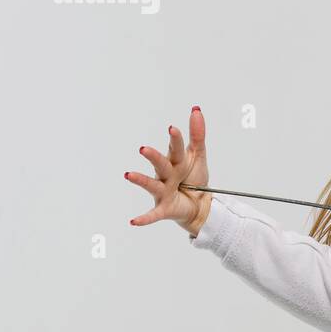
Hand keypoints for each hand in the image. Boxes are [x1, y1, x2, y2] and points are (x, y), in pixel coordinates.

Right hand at [126, 107, 211, 234]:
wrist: (201, 205)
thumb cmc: (195, 178)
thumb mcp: (198, 156)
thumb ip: (197, 135)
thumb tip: (196, 110)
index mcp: (176, 162)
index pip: (176, 149)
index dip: (175, 140)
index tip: (173, 129)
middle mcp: (166, 175)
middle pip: (161, 164)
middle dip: (154, 157)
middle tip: (144, 149)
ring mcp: (163, 191)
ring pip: (152, 185)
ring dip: (141, 180)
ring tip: (129, 175)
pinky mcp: (163, 208)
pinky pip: (153, 214)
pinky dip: (144, 218)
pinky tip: (133, 221)